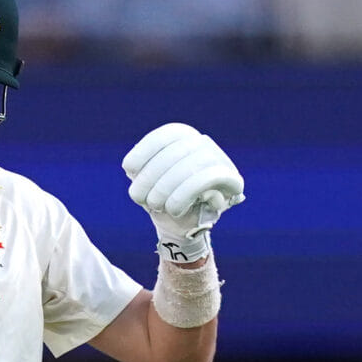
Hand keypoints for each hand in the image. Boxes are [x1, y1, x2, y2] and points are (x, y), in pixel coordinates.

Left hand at [122, 123, 243, 263]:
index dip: (145, 150)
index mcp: (183, 138)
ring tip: (155, 205)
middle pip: (176, 151)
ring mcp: (220, 160)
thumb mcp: (148, 181)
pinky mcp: (233, 179)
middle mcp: (203, 143)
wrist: (183, 225)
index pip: (165, 136)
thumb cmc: (163, 199)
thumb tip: (134, 167)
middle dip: (151, 176)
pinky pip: (211, 178)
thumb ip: (143, 169)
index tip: (128, 169)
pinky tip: (174, 209)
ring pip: (194, 164)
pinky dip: (186, 194)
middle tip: (138, 197)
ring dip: (167, 187)